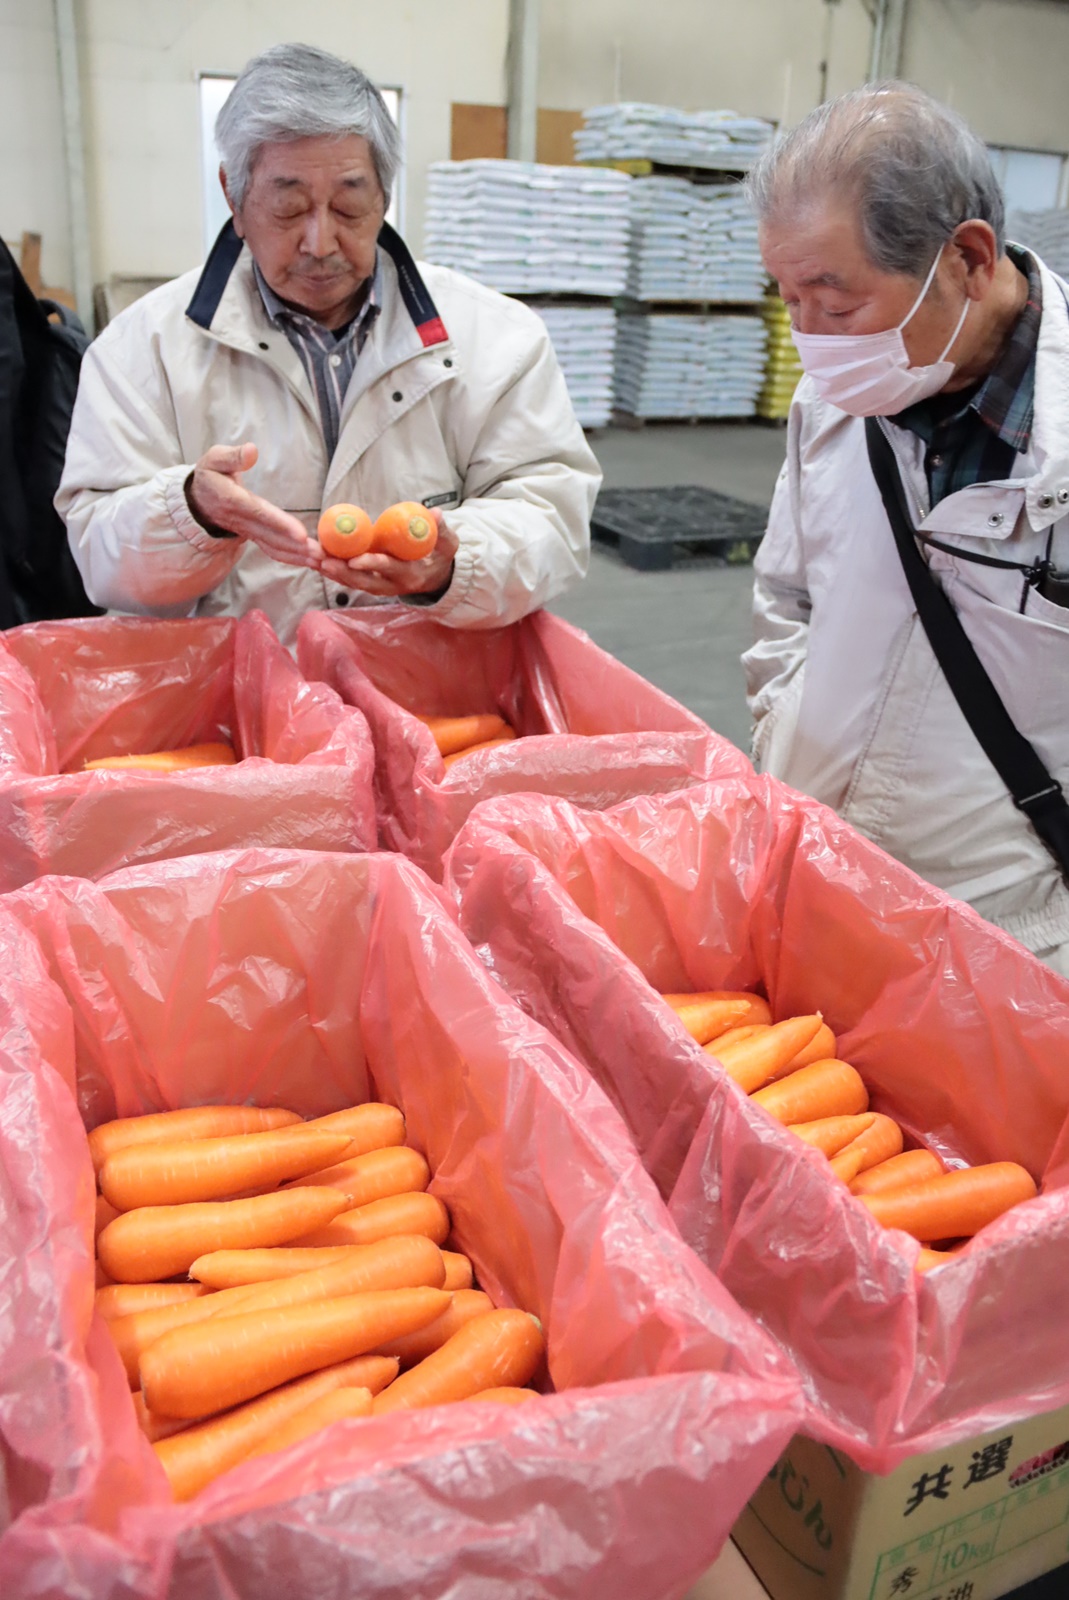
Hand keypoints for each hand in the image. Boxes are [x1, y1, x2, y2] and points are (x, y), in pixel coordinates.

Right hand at [187, 443, 320, 569]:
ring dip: (298, 556)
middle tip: (321, 554)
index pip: (259, 513)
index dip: (279, 524)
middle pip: (271, 536)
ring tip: (322, 560)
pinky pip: (274, 550)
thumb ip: (232, 456)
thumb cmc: (211, 475)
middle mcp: (241, 520)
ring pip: (275, 546)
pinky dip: (293, 558)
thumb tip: (252, 450)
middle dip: (296, 546)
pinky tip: (312, 562)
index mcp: (232, 500)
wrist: (199, 500)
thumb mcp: (214, 459)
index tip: (300, 534)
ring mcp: (249, 532)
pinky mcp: (255, 537)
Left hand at [317, 510, 458, 596]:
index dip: (371, 564)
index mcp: (410, 574)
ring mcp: (381, 587)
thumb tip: (435, 513)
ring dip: (334, 574)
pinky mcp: (372, 584)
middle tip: (324, 561)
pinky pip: (351, 581)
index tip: (354, 558)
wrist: (437, 578)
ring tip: (315, 561)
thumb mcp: (447, 544)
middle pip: (364, 582)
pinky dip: (335, 573)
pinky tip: (318, 563)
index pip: (389, 569)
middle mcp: (393, 585)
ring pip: (354, 583)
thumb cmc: (440, 557)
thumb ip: (441, 531)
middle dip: (343, 573)